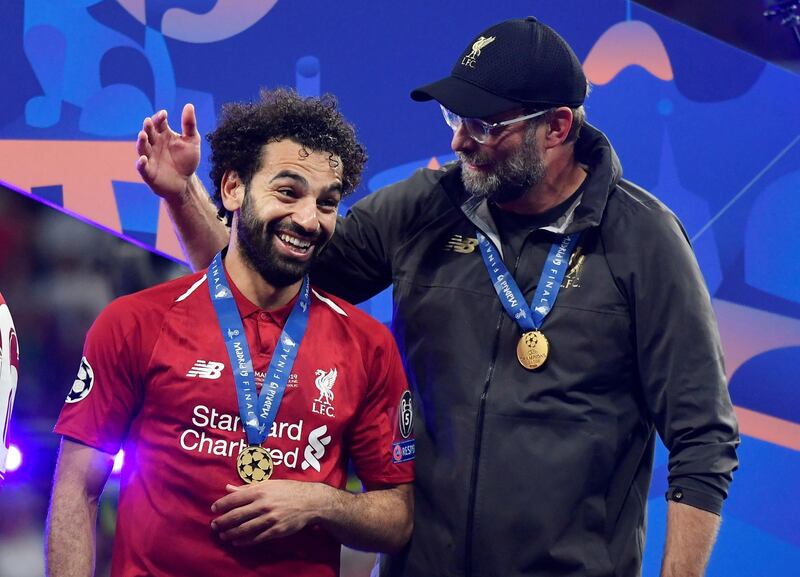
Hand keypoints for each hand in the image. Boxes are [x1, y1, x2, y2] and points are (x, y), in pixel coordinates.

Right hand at [136, 103, 200, 200]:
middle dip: (148, 127)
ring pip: (142, 148)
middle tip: (149, 121)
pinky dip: (141, 163)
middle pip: (148, 133)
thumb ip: (189, 125)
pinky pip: (142, 167)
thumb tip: (189, 105)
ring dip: (141, 141)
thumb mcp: (192, 141)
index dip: (160, 118)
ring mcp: (150, 158)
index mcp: (163, 135)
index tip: (164, 114)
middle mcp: (154, 144)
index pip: (158, 123)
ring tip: (142, 134)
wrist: (185, 182)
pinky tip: (143, 159)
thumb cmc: (186, 160)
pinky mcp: (148, 172)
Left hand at [210, 481, 332, 545]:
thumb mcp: (268, 484)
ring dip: (230, 533)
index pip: (234, 499)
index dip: (221, 505)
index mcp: (260, 491)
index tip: (214, 509)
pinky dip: (244, 541)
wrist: (310, 501)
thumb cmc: (288, 490)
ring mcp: (269, 519)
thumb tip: (228, 488)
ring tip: (223, 535)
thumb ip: (247, 487)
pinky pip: (256, 538)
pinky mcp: (276, 530)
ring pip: (244, 529)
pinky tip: (237, 541)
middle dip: (222, 522)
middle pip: (236, 516)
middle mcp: (263, 505)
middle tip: (214, 525)